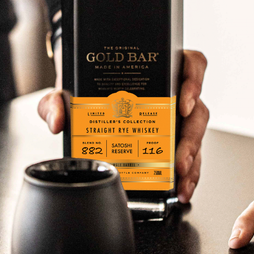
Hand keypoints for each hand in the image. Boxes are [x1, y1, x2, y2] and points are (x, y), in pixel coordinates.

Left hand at [37, 49, 208, 202]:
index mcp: (157, 68)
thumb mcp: (68, 89)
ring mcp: (173, 118)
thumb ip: (56, 99)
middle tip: (180, 158)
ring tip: (181, 181)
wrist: (79, 96)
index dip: (195, 81)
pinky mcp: (170, 141)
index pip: (191, 64)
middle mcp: (172, 92)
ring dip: (193, 160)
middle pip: (198, 109)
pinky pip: (188, 155)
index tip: (183, 102)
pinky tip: (180, 189)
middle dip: (192, 138)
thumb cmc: (84, 85)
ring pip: (196, 136)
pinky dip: (187, 174)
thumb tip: (56, 119)